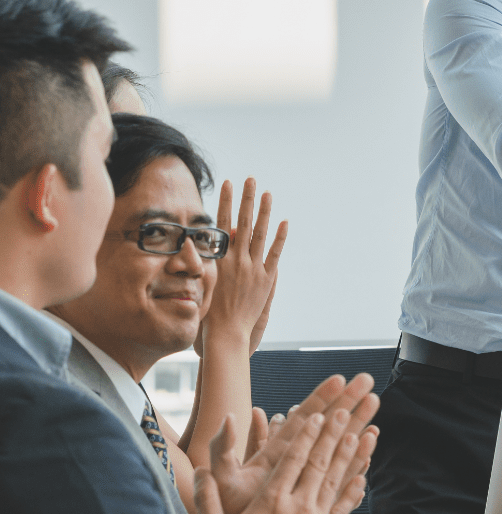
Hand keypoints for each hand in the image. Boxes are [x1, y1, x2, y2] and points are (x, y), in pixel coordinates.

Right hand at [196, 407, 377, 513]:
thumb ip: (206, 500)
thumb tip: (199, 472)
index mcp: (270, 501)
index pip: (292, 459)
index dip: (306, 435)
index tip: (318, 415)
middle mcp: (297, 506)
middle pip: (318, 462)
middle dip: (333, 434)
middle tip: (346, 410)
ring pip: (335, 480)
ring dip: (349, 454)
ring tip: (361, 432)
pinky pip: (344, 508)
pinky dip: (355, 490)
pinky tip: (363, 476)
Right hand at [202, 178, 287, 355]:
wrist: (225, 334)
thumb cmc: (211, 314)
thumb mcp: (205, 283)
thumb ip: (208, 262)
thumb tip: (203, 244)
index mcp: (220, 260)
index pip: (223, 224)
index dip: (226, 203)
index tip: (227, 184)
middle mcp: (237, 261)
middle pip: (243, 223)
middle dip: (246, 199)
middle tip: (250, 179)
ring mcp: (253, 268)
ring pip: (260, 234)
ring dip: (264, 212)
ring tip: (267, 193)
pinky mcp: (267, 279)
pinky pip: (275, 254)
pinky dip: (280, 237)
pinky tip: (284, 222)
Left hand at [209, 373, 377, 513]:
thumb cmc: (230, 509)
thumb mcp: (223, 476)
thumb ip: (225, 449)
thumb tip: (231, 418)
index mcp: (279, 449)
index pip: (305, 416)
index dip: (322, 397)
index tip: (340, 379)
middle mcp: (298, 458)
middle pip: (328, 424)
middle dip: (348, 401)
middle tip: (367, 381)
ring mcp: (310, 477)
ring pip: (339, 447)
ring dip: (358, 427)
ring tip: (374, 408)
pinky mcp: (318, 497)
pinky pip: (341, 478)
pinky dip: (355, 465)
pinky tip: (369, 455)